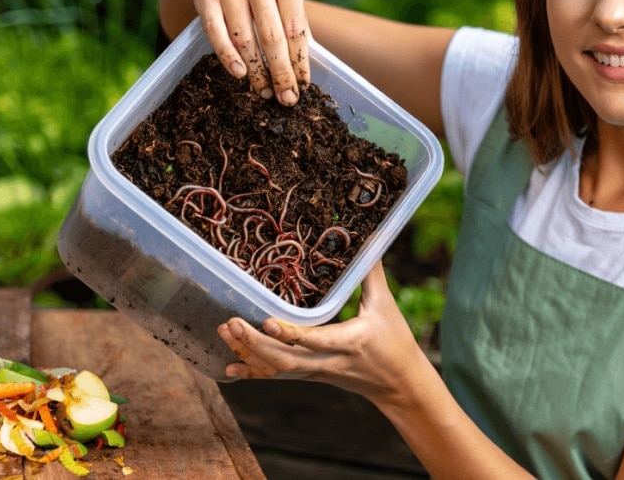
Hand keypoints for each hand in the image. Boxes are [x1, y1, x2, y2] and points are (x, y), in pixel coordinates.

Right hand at [184, 0, 310, 105]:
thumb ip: (293, 12)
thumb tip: (302, 59)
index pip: (296, 27)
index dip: (300, 61)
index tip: (304, 85)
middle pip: (272, 37)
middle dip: (281, 73)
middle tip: (286, 99)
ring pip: (244, 38)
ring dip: (255, 70)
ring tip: (263, 91)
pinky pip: (216, 32)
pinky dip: (228, 57)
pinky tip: (239, 74)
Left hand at [217, 261, 425, 405]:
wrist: (399, 385)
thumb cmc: (395, 343)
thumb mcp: (386, 306)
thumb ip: (370, 273)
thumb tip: (367, 239)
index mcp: (348, 342)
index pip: (315, 341)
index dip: (290, 334)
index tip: (268, 320)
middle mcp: (327, 361)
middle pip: (285, 360)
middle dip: (254, 344)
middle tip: (231, 323)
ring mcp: (315, 372)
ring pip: (276, 370)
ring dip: (248, 353)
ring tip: (224, 332)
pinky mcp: (310, 377)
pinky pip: (277, 377)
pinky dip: (252, 371)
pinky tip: (230, 368)